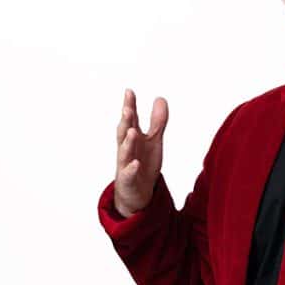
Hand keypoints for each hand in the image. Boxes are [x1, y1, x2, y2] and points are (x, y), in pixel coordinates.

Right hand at [114, 89, 168, 216]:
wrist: (137, 193)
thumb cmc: (143, 163)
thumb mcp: (154, 141)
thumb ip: (157, 121)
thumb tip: (160, 98)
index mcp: (133, 138)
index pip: (130, 119)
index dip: (130, 106)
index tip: (129, 91)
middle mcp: (127, 149)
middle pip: (124, 133)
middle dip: (126, 121)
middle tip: (128, 108)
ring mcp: (126, 165)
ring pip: (125, 153)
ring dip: (128, 142)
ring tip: (133, 131)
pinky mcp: (129, 181)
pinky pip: (129, 175)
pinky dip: (131, 169)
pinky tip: (136, 164)